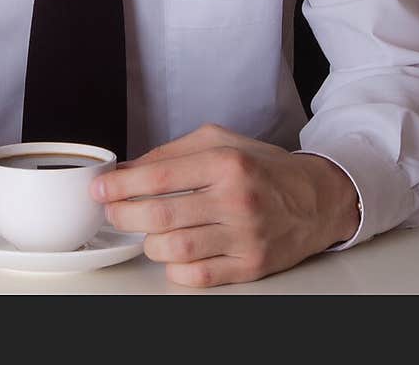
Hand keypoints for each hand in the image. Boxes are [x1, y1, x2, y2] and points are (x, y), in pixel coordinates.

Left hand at [90, 123, 360, 286]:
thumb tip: (128, 170)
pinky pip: (197, 276)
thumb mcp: (220, 141)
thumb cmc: (263, 168)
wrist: (316, 198)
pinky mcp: (250, 267)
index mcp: (225, 163)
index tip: (101, 189)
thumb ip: (172, 153)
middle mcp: (235, 200)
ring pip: (174, 250)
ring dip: (148, 244)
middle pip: (160, 217)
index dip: (121, 186)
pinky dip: (175, 268)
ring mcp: (244, 237)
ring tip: (147, 232)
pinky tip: (174, 253)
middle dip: (124, 215)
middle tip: (112, 211)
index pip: (159, 177)